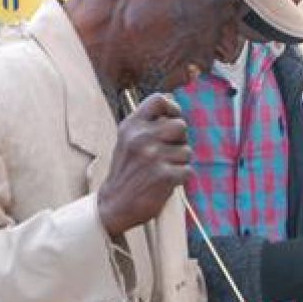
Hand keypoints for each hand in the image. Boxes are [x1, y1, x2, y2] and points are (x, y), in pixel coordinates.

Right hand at [97, 94, 192, 236]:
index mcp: (131, 126)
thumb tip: (170, 96)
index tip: (172, 119)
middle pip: (180, 125)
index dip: (172, 107)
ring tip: (161, 170)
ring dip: (179, 162)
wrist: (114, 205)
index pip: (158, 100)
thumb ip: (148, 121)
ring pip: (187, 151)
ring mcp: (153, 157)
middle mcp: (141, 138)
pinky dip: (181, 178)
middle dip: (179, 140)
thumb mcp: (128, 140)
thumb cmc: (126, 171)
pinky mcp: (164, 175)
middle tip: (166, 153)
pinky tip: (164, 182)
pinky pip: (188, 170)